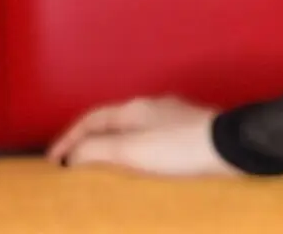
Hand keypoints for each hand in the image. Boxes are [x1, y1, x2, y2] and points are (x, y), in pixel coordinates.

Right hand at [46, 95, 239, 176]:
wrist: (231, 148)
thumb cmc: (180, 148)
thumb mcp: (131, 150)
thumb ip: (97, 150)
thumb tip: (72, 156)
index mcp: (135, 108)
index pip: (91, 118)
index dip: (68, 138)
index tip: (52, 162)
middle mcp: (153, 108)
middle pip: (111, 123)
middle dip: (89, 143)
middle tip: (73, 168)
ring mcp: (173, 119)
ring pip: (131, 133)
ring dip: (112, 150)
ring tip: (100, 173)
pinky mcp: (189, 134)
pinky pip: (150, 142)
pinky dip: (134, 155)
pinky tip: (138, 172)